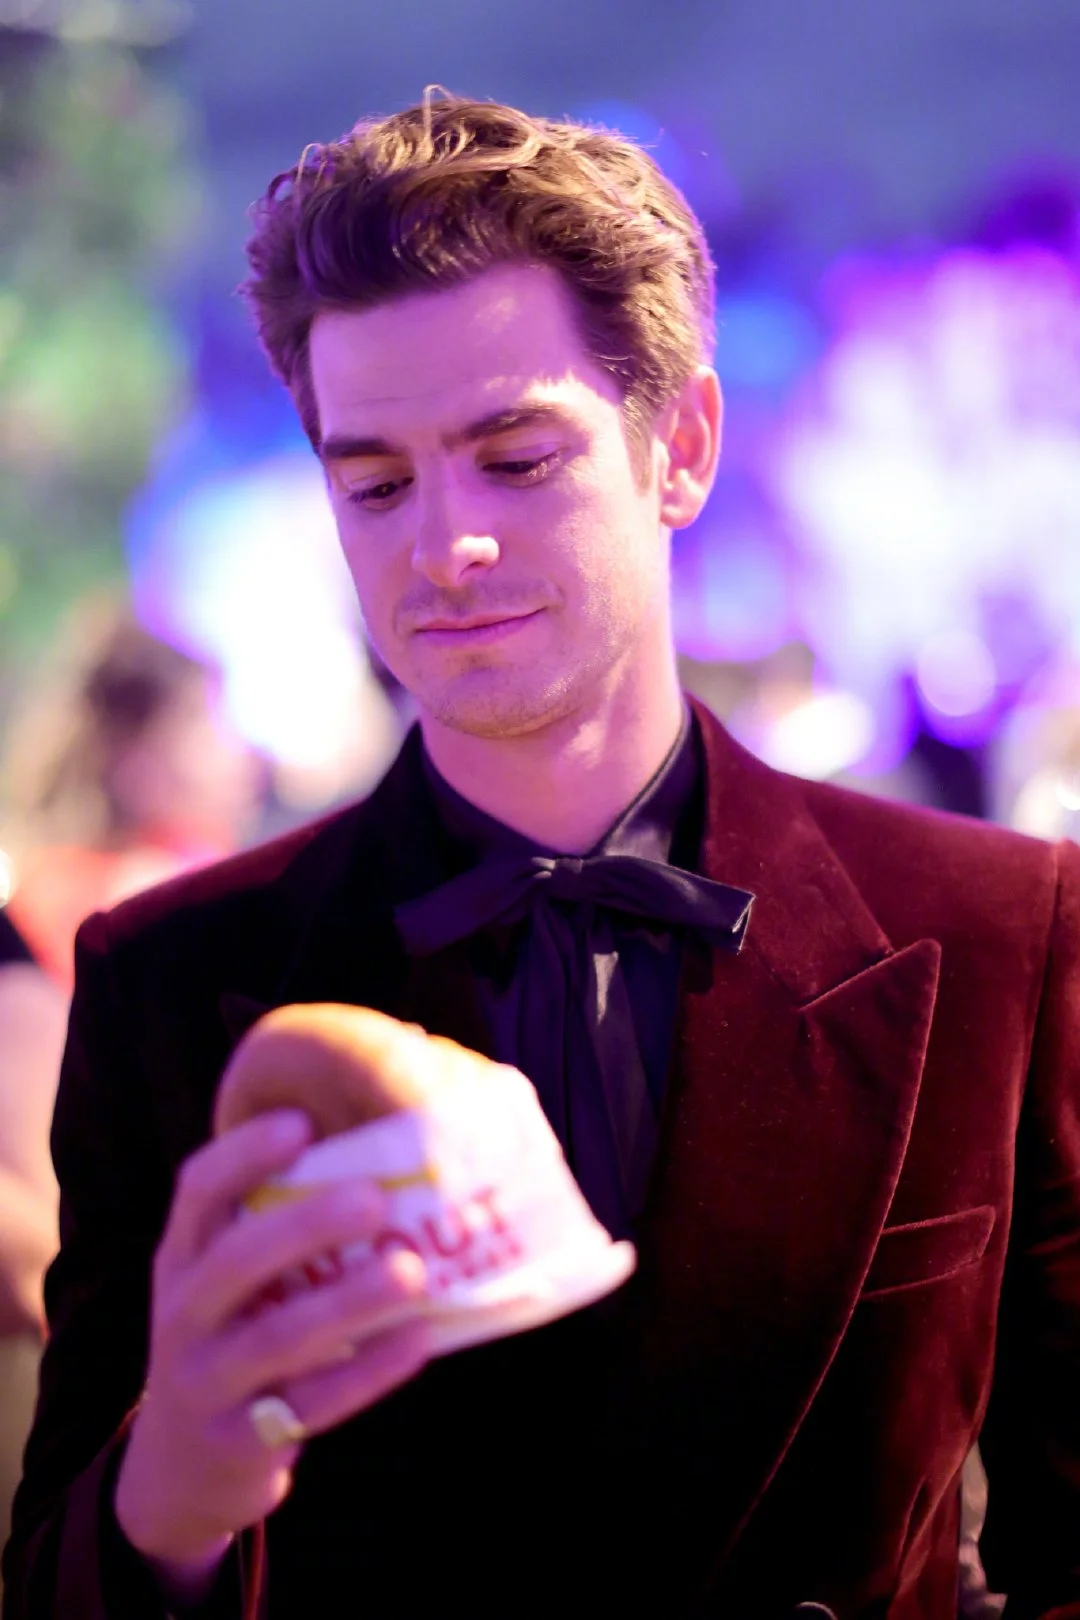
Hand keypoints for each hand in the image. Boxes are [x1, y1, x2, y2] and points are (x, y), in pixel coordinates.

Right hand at [115, 1110, 431, 1593]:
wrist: (183, 1471)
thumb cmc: (235, 1340)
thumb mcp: (228, 1285)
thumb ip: (279, 1229)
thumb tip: (387, 1155)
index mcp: (182, 1257)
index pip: (197, 1190)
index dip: (244, 1154)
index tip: (302, 1122)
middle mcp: (184, 1314)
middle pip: (234, 1262)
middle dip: (304, 1226)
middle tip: (376, 1200)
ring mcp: (207, 1381)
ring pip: (275, 1339)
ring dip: (347, 1302)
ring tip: (410, 1271)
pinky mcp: (241, 1441)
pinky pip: (312, 1403)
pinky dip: (369, 1370)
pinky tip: (419, 1338)